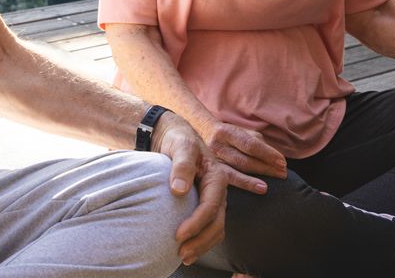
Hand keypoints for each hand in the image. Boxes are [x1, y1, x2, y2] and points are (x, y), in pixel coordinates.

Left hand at [152, 112, 229, 264]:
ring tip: (183, 256)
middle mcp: (219, 190)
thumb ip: (181, 165)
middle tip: (181, 253)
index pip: (211, 206)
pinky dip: (201, 241)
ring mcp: (214, 199)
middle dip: (200, 241)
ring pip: (216, 228)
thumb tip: (179, 190)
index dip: (196, 223)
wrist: (176, 137)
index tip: (178, 235)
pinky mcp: (206, 204)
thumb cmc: (179, 140)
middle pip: (217, 222)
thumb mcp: (181, 146)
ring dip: (202, 245)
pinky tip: (188, 249)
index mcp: (217, 177)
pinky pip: (210, 227)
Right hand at [203, 121, 287, 186]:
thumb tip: (274, 155)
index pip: (250, 144)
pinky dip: (245, 184)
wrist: (195, 134)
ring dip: (257, 178)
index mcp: (226, 132)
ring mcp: (212, 161)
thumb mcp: (238, 130)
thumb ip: (255, 140)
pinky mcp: (209, 172)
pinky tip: (259, 189)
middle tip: (283, 173)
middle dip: (266, 167)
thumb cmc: (225, 134)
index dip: (267, 154)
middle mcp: (217, 146)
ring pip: (237, 171)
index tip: (283, 162)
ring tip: (272, 183)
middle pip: (245, 160)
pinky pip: (228, 180)